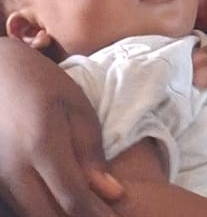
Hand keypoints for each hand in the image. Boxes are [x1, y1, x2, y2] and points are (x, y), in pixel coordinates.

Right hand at [0, 38, 121, 215]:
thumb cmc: (43, 83)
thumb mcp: (76, 106)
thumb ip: (91, 151)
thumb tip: (111, 193)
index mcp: (42, 146)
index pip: (73, 198)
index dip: (97, 215)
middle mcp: (15, 169)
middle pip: (50, 216)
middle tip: (104, 216)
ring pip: (31, 215)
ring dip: (59, 216)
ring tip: (87, 209)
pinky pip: (18, 207)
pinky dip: (42, 209)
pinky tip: (61, 203)